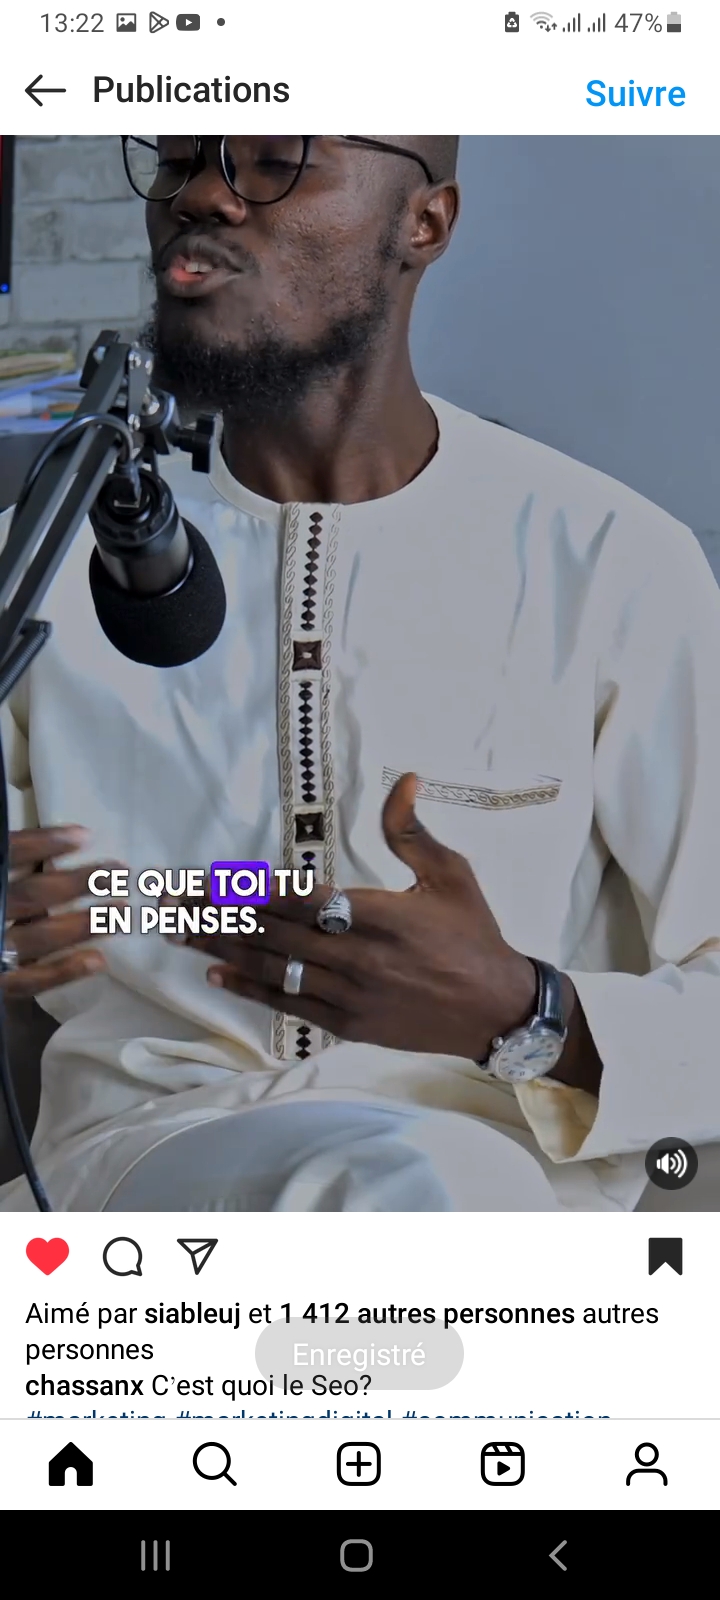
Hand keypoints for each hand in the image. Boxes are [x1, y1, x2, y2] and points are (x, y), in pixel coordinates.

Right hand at [0, 826, 116, 998]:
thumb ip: (3, 856)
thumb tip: (34, 845)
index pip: (8, 853)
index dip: (44, 843)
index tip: (84, 835)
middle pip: (34, 895)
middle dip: (78, 883)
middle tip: (118, 872)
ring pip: (39, 936)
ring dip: (83, 924)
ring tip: (120, 911)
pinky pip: (28, 982)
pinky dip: (63, 973)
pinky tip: (98, 962)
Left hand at [182, 773, 537, 1059]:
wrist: (496, 1009)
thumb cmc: (474, 935)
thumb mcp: (451, 874)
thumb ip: (412, 831)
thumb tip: (402, 778)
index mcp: (380, 916)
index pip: (299, 899)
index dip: (248, 889)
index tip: (208, 878)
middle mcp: (358, 958)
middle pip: (272, 933)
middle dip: (217, 916)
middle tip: (172, 902)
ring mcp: (351, 995)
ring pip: (273, 968)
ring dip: (221, 949)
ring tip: (180, 933)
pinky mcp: (350, 1024)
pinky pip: (289, 1004)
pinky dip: (251, 989)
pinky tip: (217, 974)